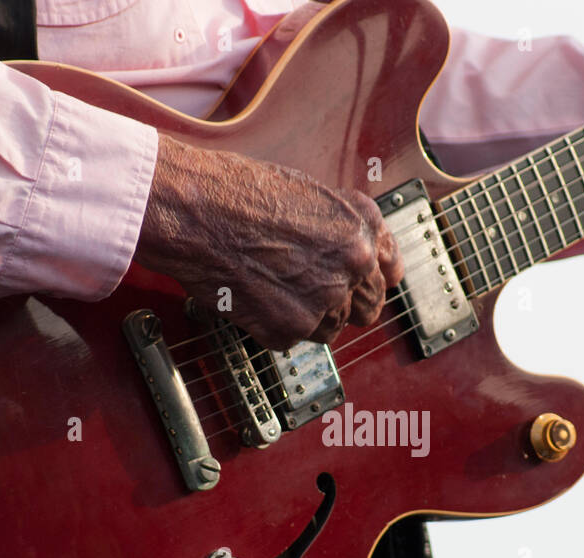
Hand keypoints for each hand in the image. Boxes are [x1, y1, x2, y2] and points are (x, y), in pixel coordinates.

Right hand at [135, 136, 402, 349]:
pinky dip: (273, 324)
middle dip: (341, 303)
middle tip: (309, 292)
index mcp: (361, 231)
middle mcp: (351, 267)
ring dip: (306, 315)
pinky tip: (254, 296)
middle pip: (366, 309)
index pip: (388, 273)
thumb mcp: (311, 193)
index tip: (359, 285)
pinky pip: (292, 339)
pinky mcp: (289, 328)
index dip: (369, 280)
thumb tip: (365, 255)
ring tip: (273, 286)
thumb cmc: (240, 192)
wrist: (194, 210)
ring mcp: (322, 301)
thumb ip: (344, 228)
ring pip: (329, 328)